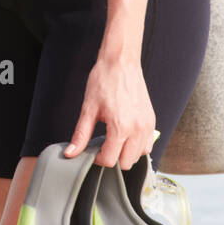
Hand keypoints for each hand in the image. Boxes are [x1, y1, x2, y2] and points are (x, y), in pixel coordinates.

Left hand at [64, 54, 155, 168]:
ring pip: (139, 156)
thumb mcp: (88, 108)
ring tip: (114, 139)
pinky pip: (148, 145)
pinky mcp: (152, 121)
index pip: (110, 160)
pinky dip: (138, 146)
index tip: (93, 151)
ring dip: (126, 153)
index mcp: (120, 127)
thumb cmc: (104, 80)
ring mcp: (147, 126)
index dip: (98, 158)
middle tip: (103, 145)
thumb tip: (71, 152)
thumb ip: (81, 134)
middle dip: (113, 157)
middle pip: (126, 162)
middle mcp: (137, 129)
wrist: (121, 62)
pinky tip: (126, 135)